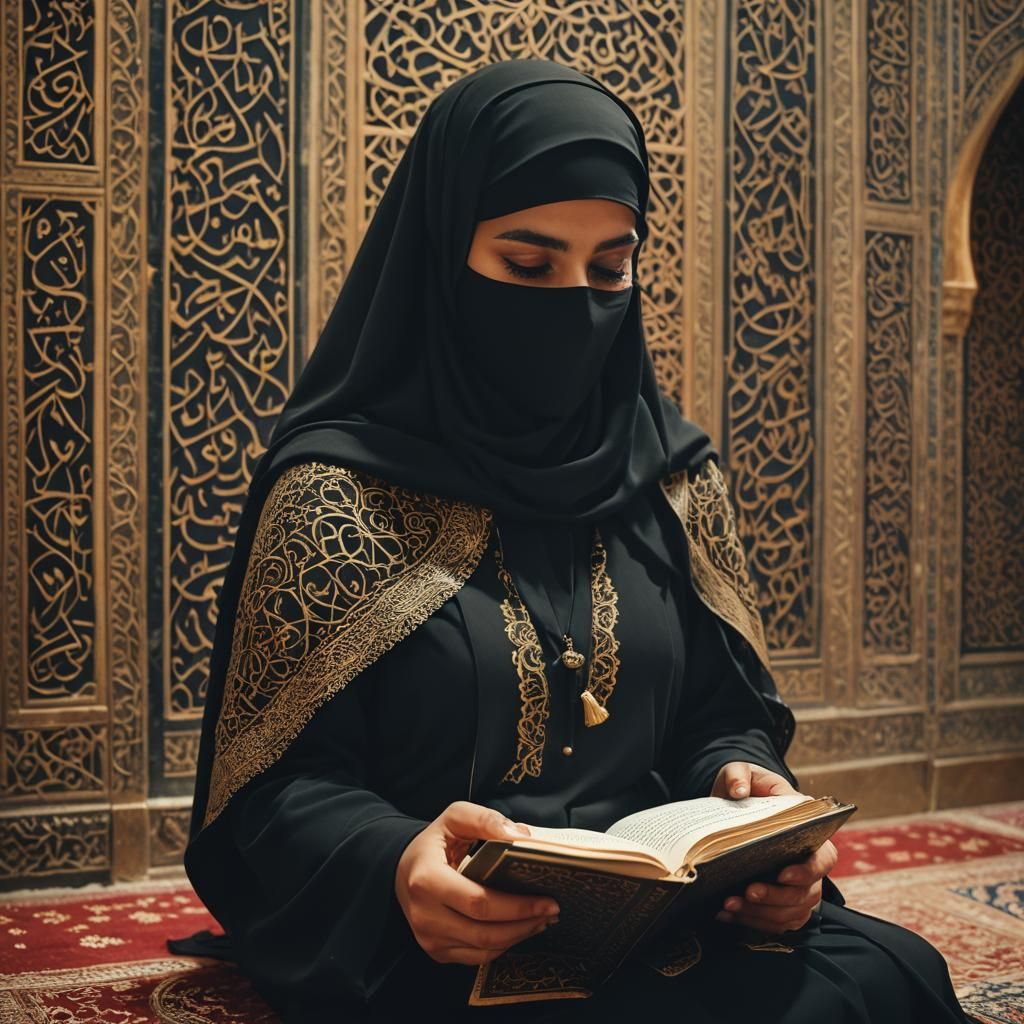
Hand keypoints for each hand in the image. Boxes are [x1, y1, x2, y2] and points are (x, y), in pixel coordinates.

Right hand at [395, 800, 559, 964]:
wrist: (401, 868)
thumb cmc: (433, 842)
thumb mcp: (455, 817)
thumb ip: (486, 820)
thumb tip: (522, 837)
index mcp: (427, 880)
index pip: (479, 902)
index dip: (516, 906)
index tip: (548, 900)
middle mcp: (424, 915)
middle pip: (484, 933)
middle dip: (524, 924)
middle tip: (551, 911)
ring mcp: (428, 938)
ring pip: (482, 950)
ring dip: (517, 937)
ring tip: (541, 920)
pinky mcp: (436, 951)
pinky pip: (475, 957)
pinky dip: (502, 946)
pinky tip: (518, 930)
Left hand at [710, 762, 837, 933]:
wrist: (736, 802)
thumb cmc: (748, 786)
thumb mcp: (742, 771)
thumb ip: (739, 775)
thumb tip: (740, 791)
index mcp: (809, 831)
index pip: (824, 858)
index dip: (807, 871)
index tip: (782, 873)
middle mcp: (809, 862)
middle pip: (807, 893)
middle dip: (777, 897)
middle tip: (747, 892)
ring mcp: (796, 885)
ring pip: (791, 913)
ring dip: (761, 914)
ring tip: (729, 905)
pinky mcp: (780, 902)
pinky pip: (774, 922)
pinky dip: (751, 922)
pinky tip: (725, 914)